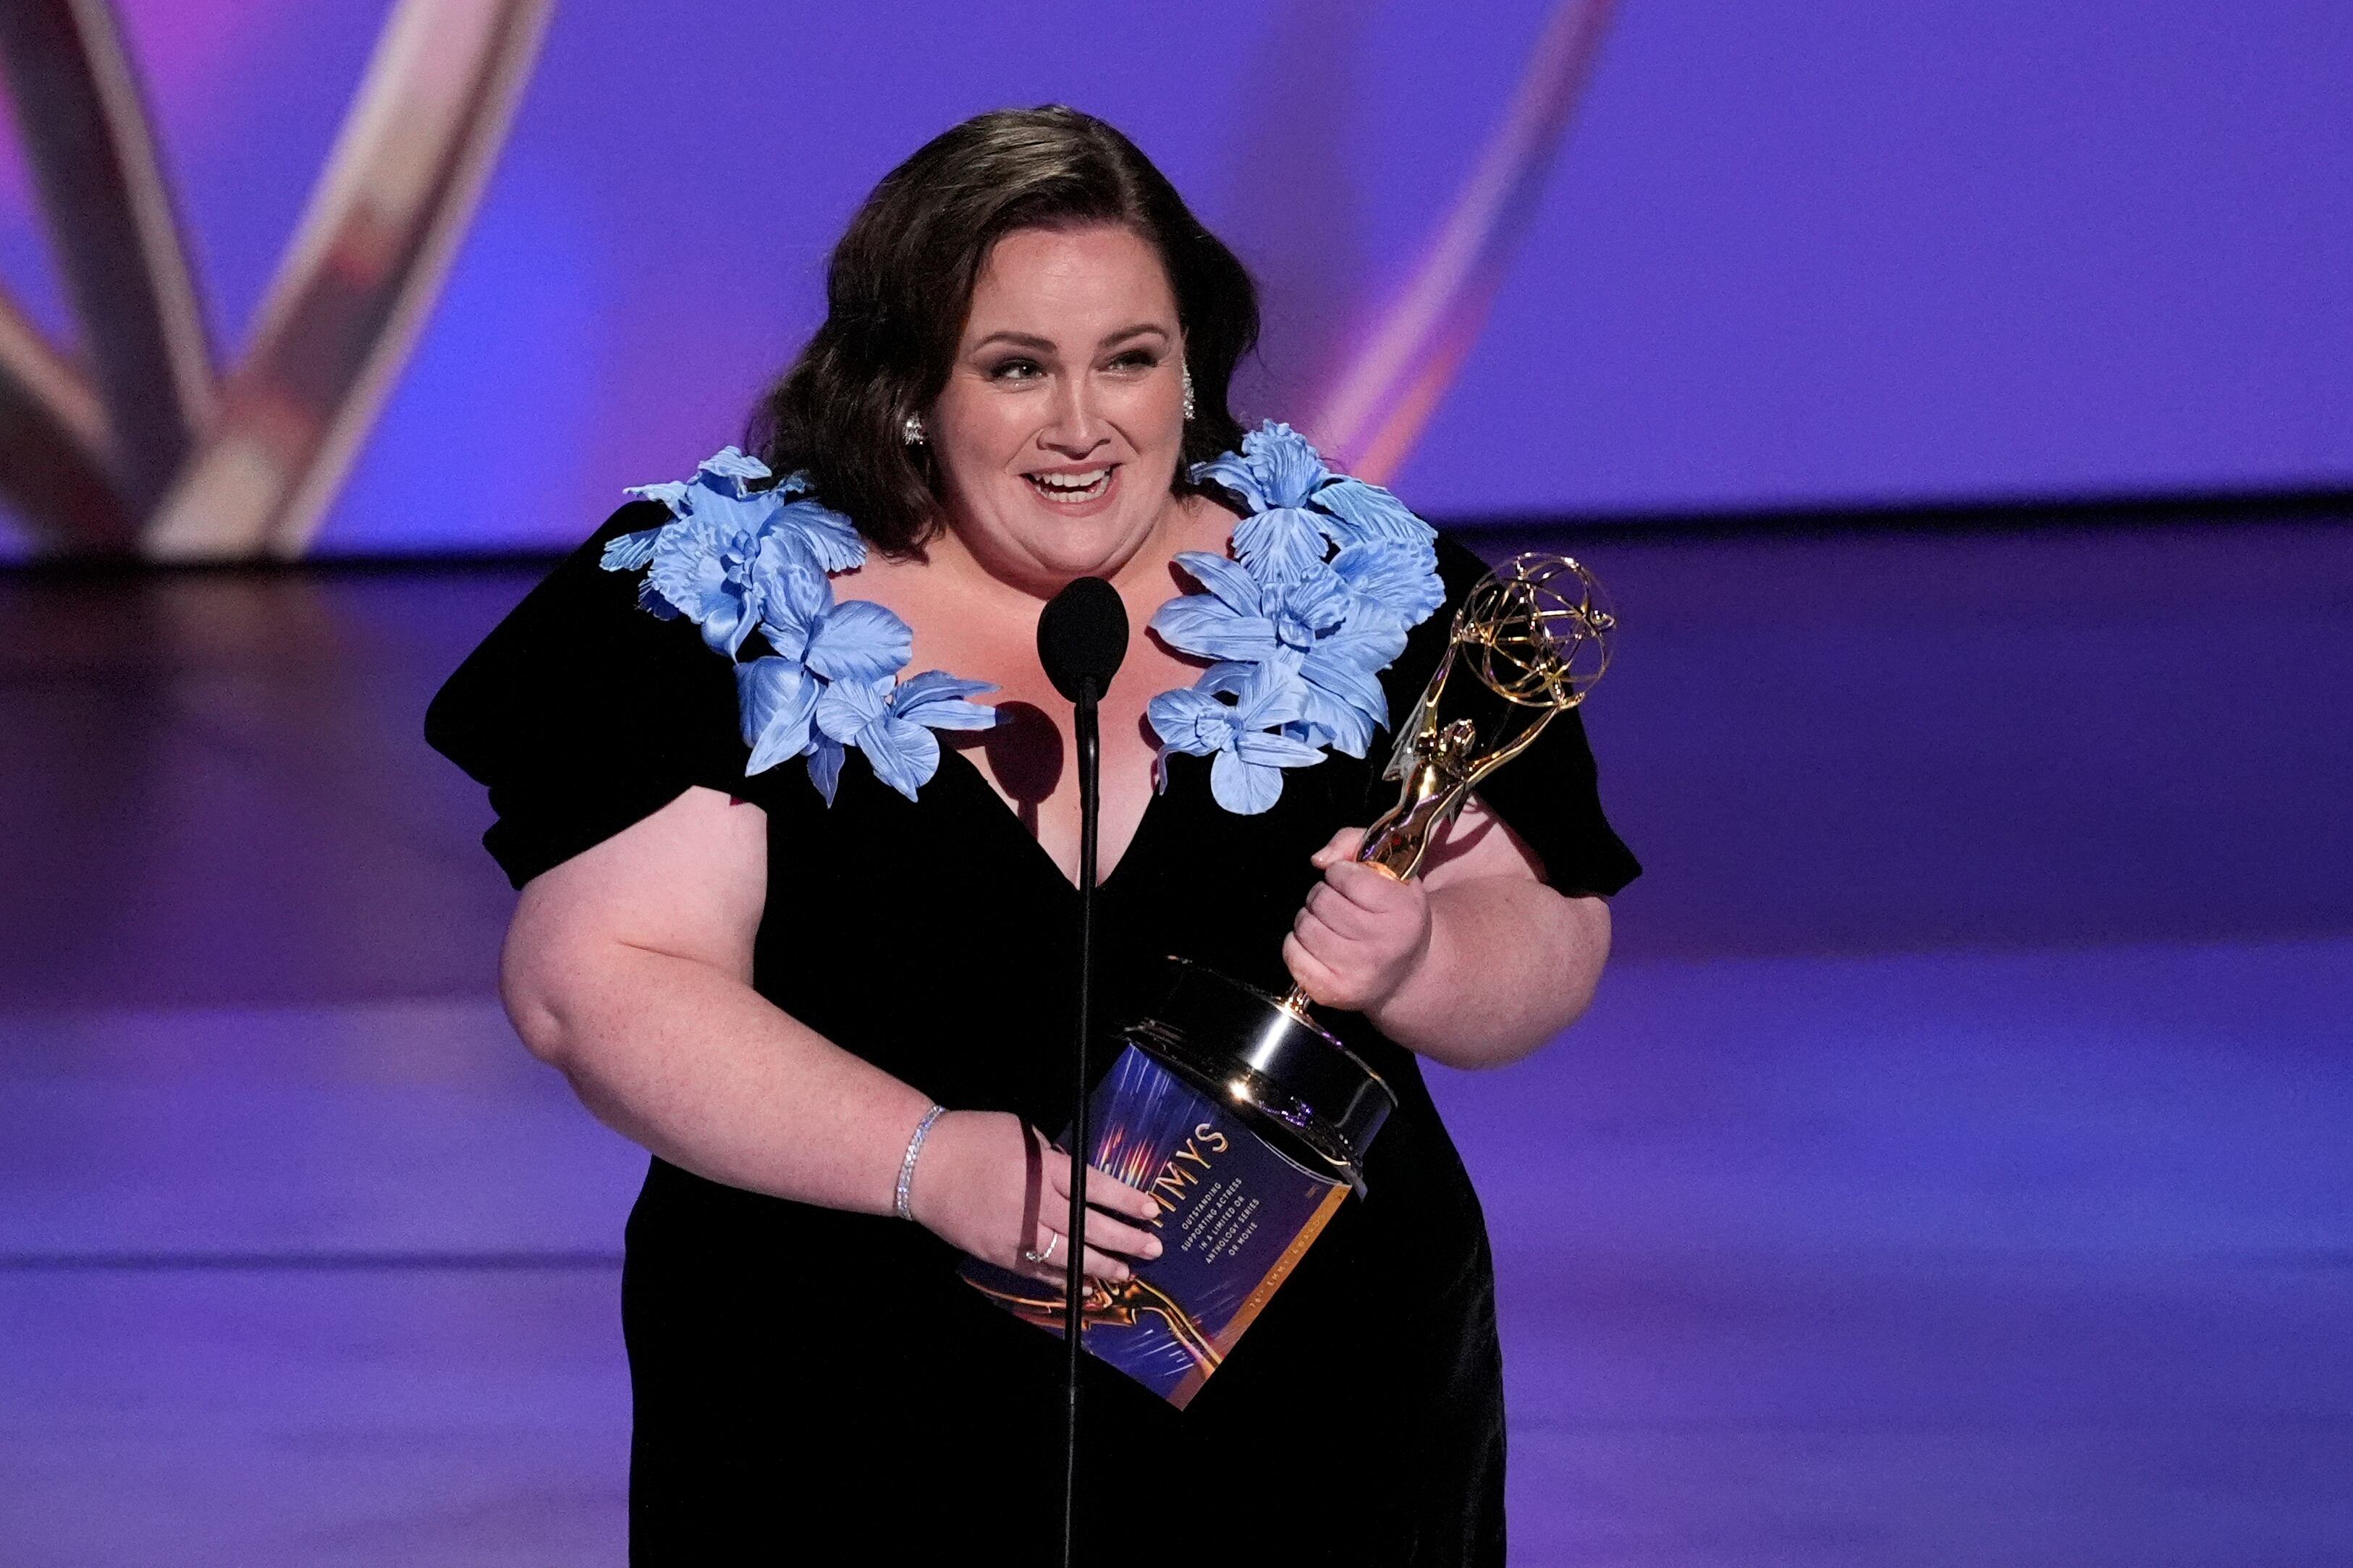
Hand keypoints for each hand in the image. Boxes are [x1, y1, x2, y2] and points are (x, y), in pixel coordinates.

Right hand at [906, 1110, 1163, 1283]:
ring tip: (1126, 1272)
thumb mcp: (1021, 1134)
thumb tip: (1078, 1178)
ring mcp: (1016, 1233)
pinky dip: (1063, 1279)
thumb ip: (1052, 1158)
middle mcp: (1034, 1204)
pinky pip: (1038, 1271)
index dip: (1126, 1201)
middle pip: (1089, 1226)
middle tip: (1153, 1247)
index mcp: (1042, 1168)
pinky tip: (1085, 1285)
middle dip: (1126, 1238)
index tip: (1151, 1209)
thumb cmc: (972, 1140)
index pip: (1095, 1187)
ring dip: (1102, 1265)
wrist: (922, 1165)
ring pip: (1069, 1255)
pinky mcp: (999, 1253)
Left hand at [1282, 827, 1433, 1011]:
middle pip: (1321, 901)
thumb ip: (1354, 842)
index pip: (1346, 876)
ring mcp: (1356, 972)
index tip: (1350, 881)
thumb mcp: (1389, 870)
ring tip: (1329, 924)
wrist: (1405, 974)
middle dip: (1323, 894)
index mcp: (1402, 911)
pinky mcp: (1333, 991)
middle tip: (1338, 903)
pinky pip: (1292, 952)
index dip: (1341, 873)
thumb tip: (1319, 859)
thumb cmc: (1392, 915)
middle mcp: (1383, 945)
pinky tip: (1318, 944)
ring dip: (1310, 917)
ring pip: (1304, 925)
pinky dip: (1297, 943)